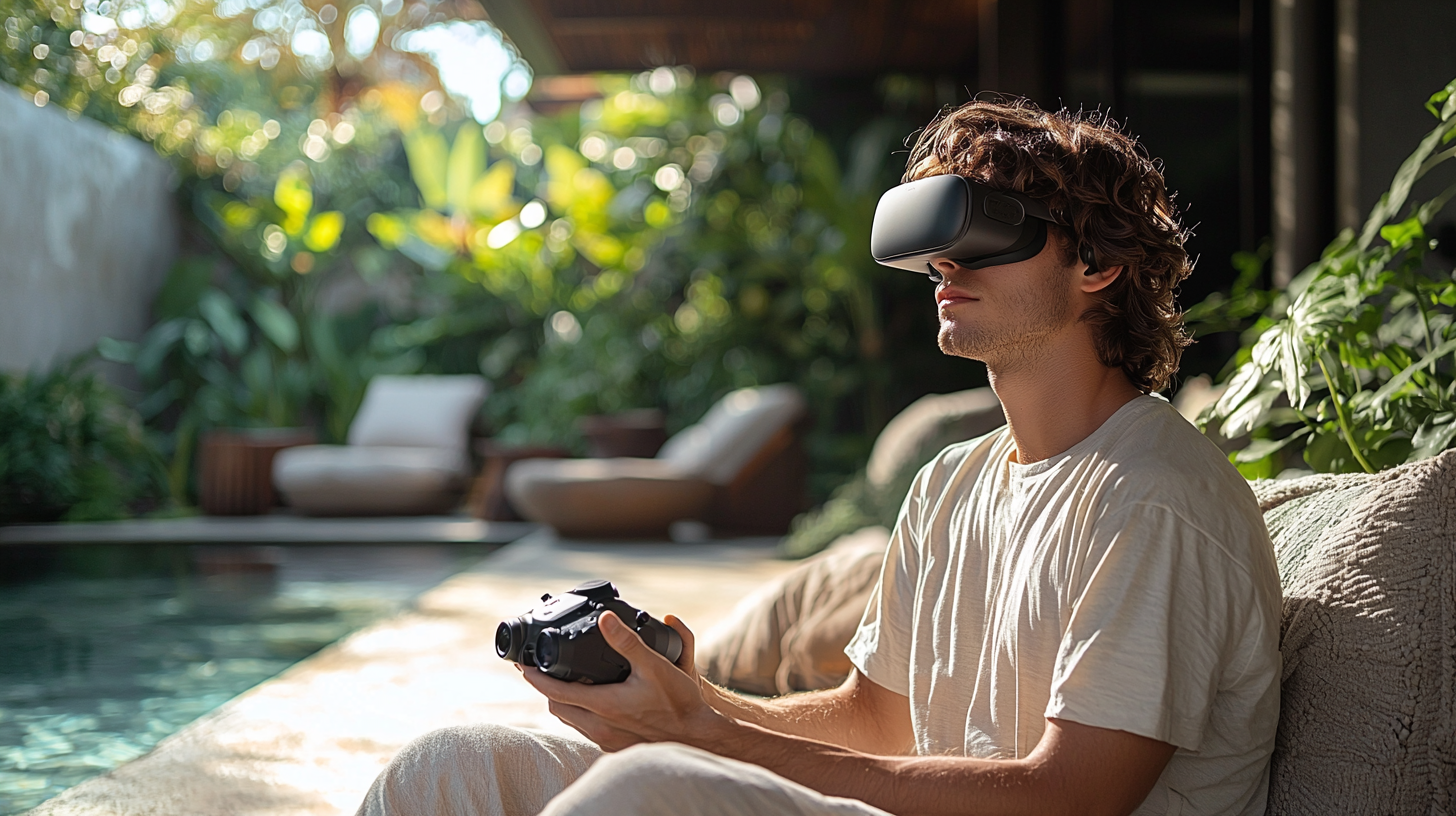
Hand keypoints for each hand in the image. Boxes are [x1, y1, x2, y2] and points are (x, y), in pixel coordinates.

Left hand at [519, 611, 730, 750]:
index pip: (554, 691)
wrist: (697, 736)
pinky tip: (591, 701)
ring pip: (570, 720)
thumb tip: (605, 619)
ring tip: (563, 681)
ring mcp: (606, 739)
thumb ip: (628, 641)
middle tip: (541, 670)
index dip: (535, 677)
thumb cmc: (679, 703)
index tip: (523, 665)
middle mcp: (599, 726)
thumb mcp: (656, 665)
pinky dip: (579, 713)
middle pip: (557, 707)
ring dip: (563, 701)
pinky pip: (586, 729)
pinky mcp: (614, 746)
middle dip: (545, 689)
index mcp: (603, 705)